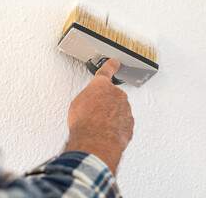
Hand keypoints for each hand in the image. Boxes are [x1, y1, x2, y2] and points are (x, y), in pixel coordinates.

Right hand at [64, 59, 133, 174]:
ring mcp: (125, 110)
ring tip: (97, 126)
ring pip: (118, 110)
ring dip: (110, 116)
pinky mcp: (129, 124)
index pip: (106, 71)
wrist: (95, 142)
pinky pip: (122, 123)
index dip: (110, 66)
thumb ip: (87, 98)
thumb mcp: (76, 105)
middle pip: (112, 95)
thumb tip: (89, 103)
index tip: (114, 63)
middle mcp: (117, 95)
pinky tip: (105, 133)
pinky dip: (116, 127)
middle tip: (93, 113)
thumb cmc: (84, 123)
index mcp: (101, 86)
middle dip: (105, 102)